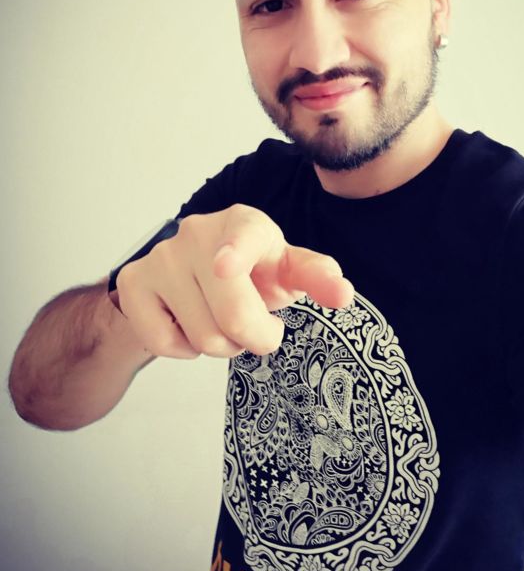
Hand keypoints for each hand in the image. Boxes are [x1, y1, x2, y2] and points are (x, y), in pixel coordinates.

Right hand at [114, 205, 353, 358]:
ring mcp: (161, 256)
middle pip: (232, 315)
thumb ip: (318, 277)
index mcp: (244, 222)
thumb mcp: (288, 269)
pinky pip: (163, 342)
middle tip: (260, 330)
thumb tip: (343, 295)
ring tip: (222, 321)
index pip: (243, 236)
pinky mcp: (134, 282)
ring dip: (221, 345)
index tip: (226, 267)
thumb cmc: (253, 270)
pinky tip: (190, 322)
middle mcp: (198, 232)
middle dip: (255, 337)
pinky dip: (183, 348)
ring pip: (201, 336)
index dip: (235, 252)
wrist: (195, 271)